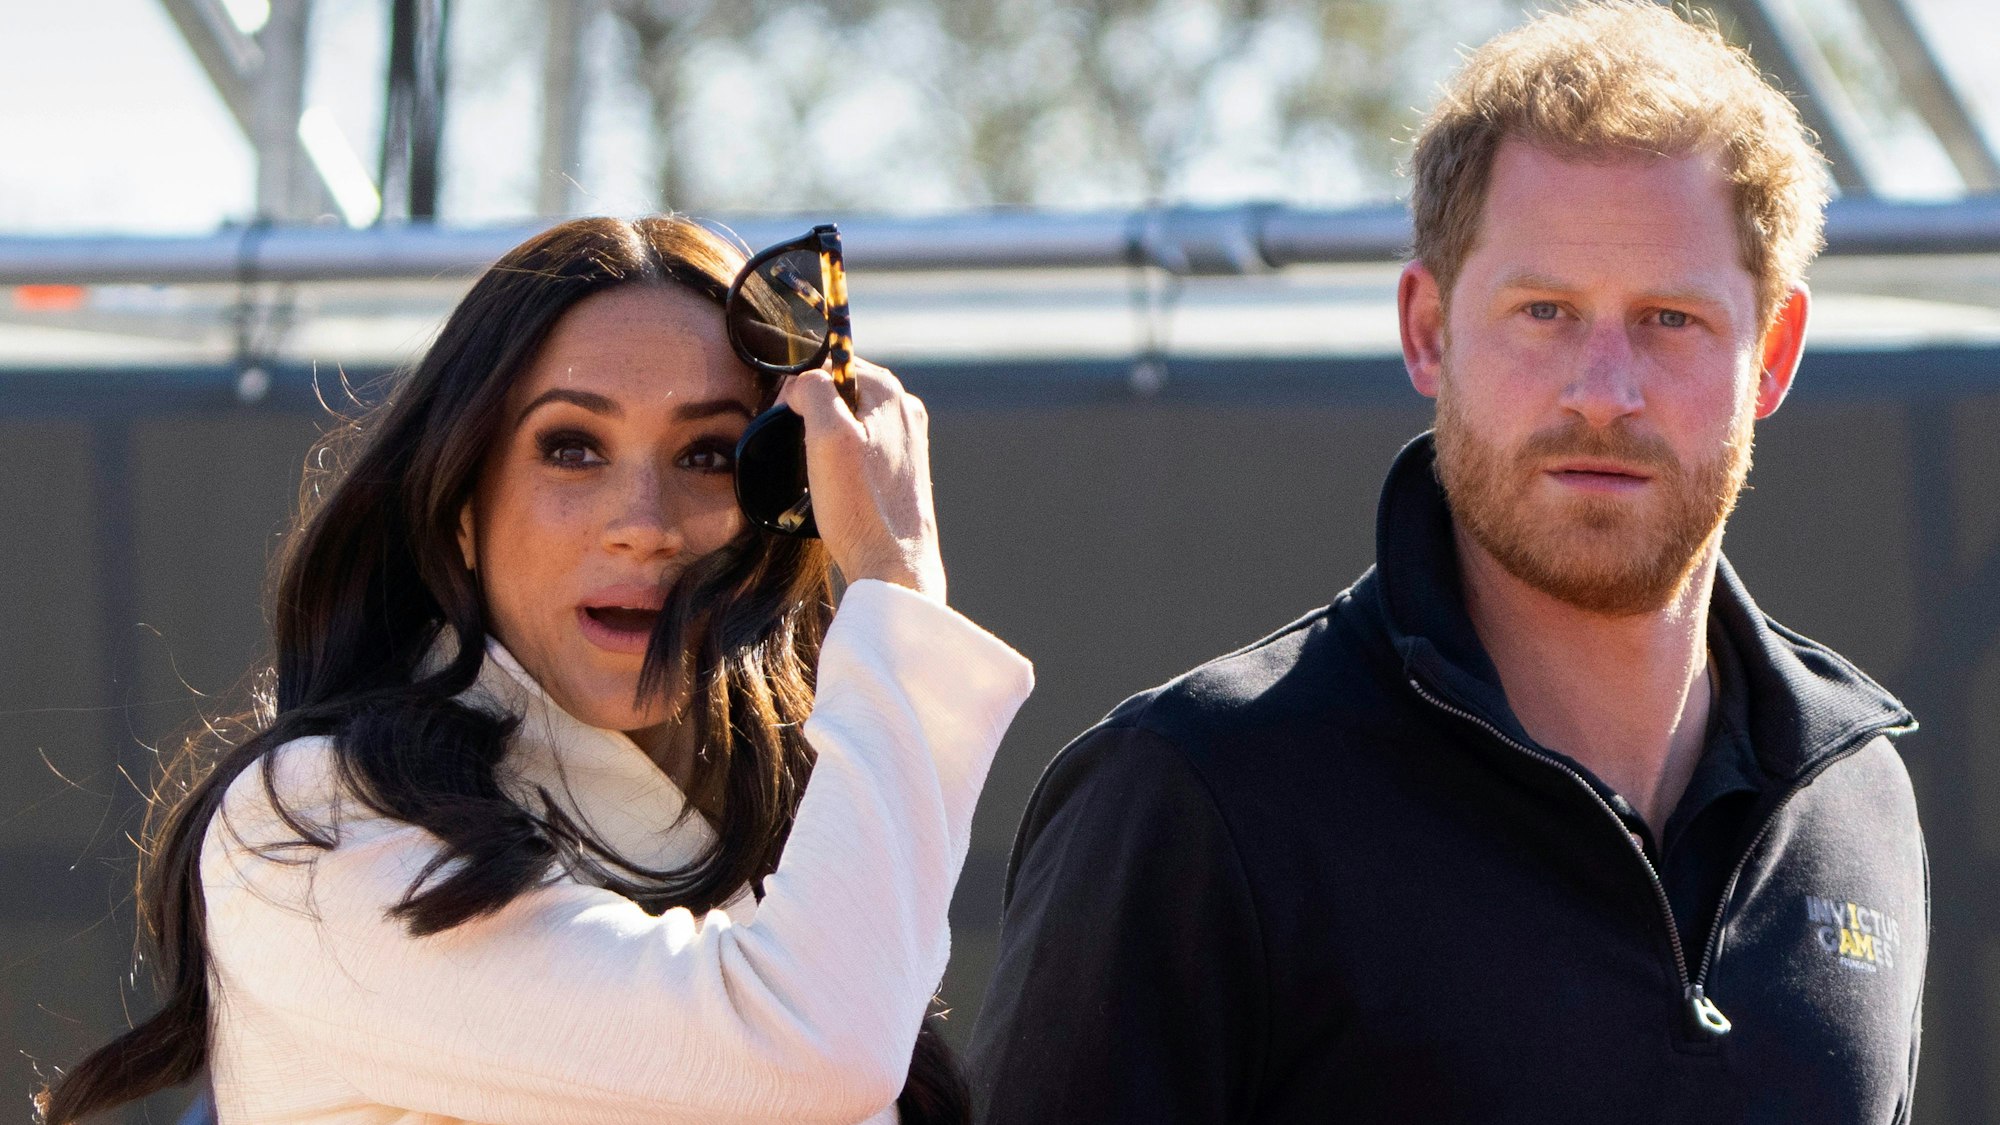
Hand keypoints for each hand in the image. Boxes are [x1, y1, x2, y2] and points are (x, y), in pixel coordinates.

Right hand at [777, 359, 946, 603]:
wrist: (894, 568)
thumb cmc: (860, 507)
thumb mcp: (826, 438)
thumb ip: (813, 392)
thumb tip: (802, 383)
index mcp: (890, 394)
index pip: (833, 363)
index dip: (800, 387)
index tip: (785, 420)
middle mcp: (906, 412)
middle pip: (842, 392)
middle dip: (813, 415)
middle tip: (800, 450)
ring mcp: (908, 442)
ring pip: (849, 422)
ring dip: (825, 441)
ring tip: (819, 473)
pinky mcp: (903, 471)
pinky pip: (862, 449)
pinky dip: (841, 461)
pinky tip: (837, 488)